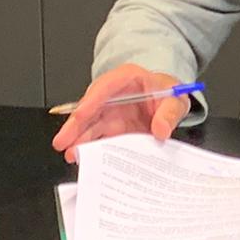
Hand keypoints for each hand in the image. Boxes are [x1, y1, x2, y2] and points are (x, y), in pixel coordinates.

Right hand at [50, 64, 191, 161]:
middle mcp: (111, 96)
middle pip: (89, 109)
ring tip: (72, 155)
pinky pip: (97, 140)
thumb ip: (170, 112)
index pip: (104, 86)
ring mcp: (108, 114)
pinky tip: (86, 160)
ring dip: (79, 141)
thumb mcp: (175, 99)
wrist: (168, 105)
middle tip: (63, 142)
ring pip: (89, 127)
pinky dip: (91, 150)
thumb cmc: (167, 94)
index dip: (91, 101)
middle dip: (75, 126)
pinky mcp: (109, 130)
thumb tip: (161, 130)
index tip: (80, 115)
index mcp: (126, 78)